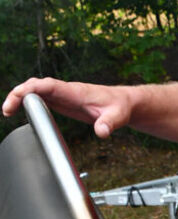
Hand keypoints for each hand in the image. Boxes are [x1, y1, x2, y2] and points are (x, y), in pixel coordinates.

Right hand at [2, 78, 131, 137]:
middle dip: (18, 94)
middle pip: (35, 86)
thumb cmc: (120, 107)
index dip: (30, 89)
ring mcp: (62, 95)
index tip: (17, 98)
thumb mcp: (117, 117)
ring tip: (7, 111)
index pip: (47, 85)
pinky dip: (27, 101)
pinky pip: (40, 97)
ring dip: (19, 97)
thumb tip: (102, 132)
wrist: (123, 103)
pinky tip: (18, 110)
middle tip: (6, 110)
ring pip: (35, 90)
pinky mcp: (62, 101)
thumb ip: (109, 124)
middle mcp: (65, 90)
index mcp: (74, 91)